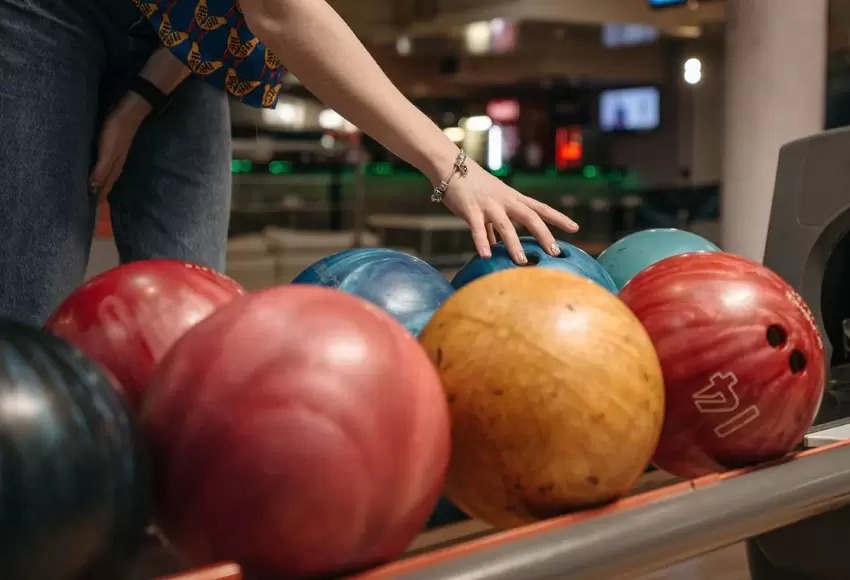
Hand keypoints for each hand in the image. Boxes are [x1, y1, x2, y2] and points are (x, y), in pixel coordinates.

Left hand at [89, 93, 150, 200]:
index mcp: (114, 167)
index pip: (105, 188)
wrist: (129, 111)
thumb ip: (101, 169)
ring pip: (106, 175)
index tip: (89, 212)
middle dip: (99, 195)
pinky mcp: (112, 148)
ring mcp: (114, 156)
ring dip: (100, 184)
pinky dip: (99, 173)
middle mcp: (115, 164)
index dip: (98, 199)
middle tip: (88, 206)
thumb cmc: (117, 131)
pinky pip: (104, 166)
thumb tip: (93, 189)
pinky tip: (96, 172)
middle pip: (106, 184)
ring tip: (91, 192)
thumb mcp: (107, 151)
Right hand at [441, 159, 579, 263]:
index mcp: (513, 198)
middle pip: (531, 217)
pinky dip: (481, 242)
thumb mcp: (490, 204)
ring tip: (521, 262)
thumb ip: (494, 227)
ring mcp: (488, 204)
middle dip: (544, 235)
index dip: (558, 218)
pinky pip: (477, 227)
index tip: (575, 228)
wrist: (451, 166)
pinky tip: (485, 256)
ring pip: (505, 225)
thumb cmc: (472, 186)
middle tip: (556, 252)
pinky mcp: (470, 209)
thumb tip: (496, 247)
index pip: (541, 208)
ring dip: (514, 244)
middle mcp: (505, 200)